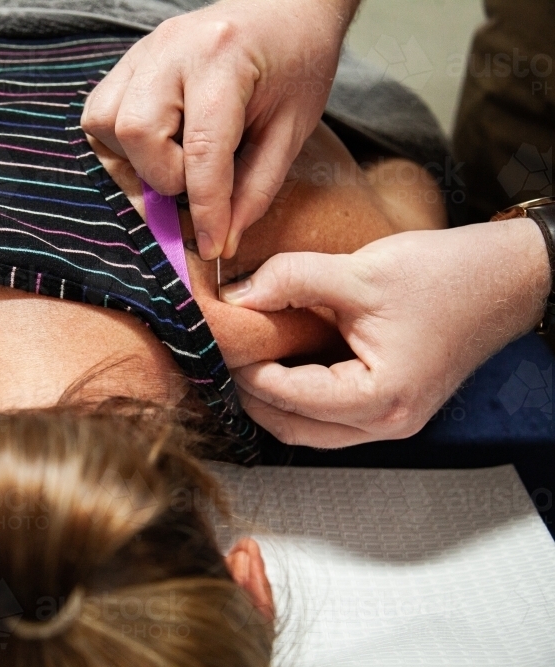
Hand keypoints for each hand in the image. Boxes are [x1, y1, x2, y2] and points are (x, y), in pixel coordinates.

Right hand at [82, 0, 358, 259]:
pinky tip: (153, 153)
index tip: (208, 248)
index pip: (202, 150)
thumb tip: (218, 241)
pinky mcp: (129, 61)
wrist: (287, 7)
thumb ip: (254, 189)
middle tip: (192, 194)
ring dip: (134, 163)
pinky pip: (100, 113)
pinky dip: (121, 146)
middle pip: (137, 132)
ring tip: (171, 171)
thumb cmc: (297, 64)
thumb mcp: (292, 130)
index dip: (204, 209)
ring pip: (105, 123)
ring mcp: (144, 51)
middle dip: (163, 179)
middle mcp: (173, 48)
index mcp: (223, 57)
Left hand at [219, 219, 550, 446]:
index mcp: (379, 399)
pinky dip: (298, 394)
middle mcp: (385, 424)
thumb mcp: (360, 272)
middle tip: (224, 352)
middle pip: (291, 428)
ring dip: (272, 399)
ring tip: (245, 356)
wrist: (507, 277)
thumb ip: (291, 280)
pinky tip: (280, 360)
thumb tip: (236, 295)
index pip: (287, 397)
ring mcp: (390, 422)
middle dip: (250, 393)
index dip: (245, 367)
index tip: (219, 338)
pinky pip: (328, 416)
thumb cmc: (448, 276)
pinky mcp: (390, 407)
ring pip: (308, 429)